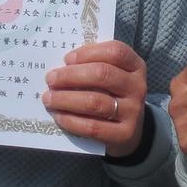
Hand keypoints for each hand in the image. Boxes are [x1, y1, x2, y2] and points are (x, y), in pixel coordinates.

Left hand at [43, 40, 148, 158]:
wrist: (131, 130)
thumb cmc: (112, 94)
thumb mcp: (112, 76)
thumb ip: (92, 66)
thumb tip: (60, 67)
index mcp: (135, 66)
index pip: (115, 52)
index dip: (88, 53)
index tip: (67, 59)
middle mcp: (138, 87)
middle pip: (103, 74)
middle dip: (71, 75)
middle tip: (51, 79)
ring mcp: (133, 111)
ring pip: (95, 102)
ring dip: (66, 99)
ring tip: (49, 98)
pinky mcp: (124, 134)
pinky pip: (93, 126)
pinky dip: (71, 121)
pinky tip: (58, 115)